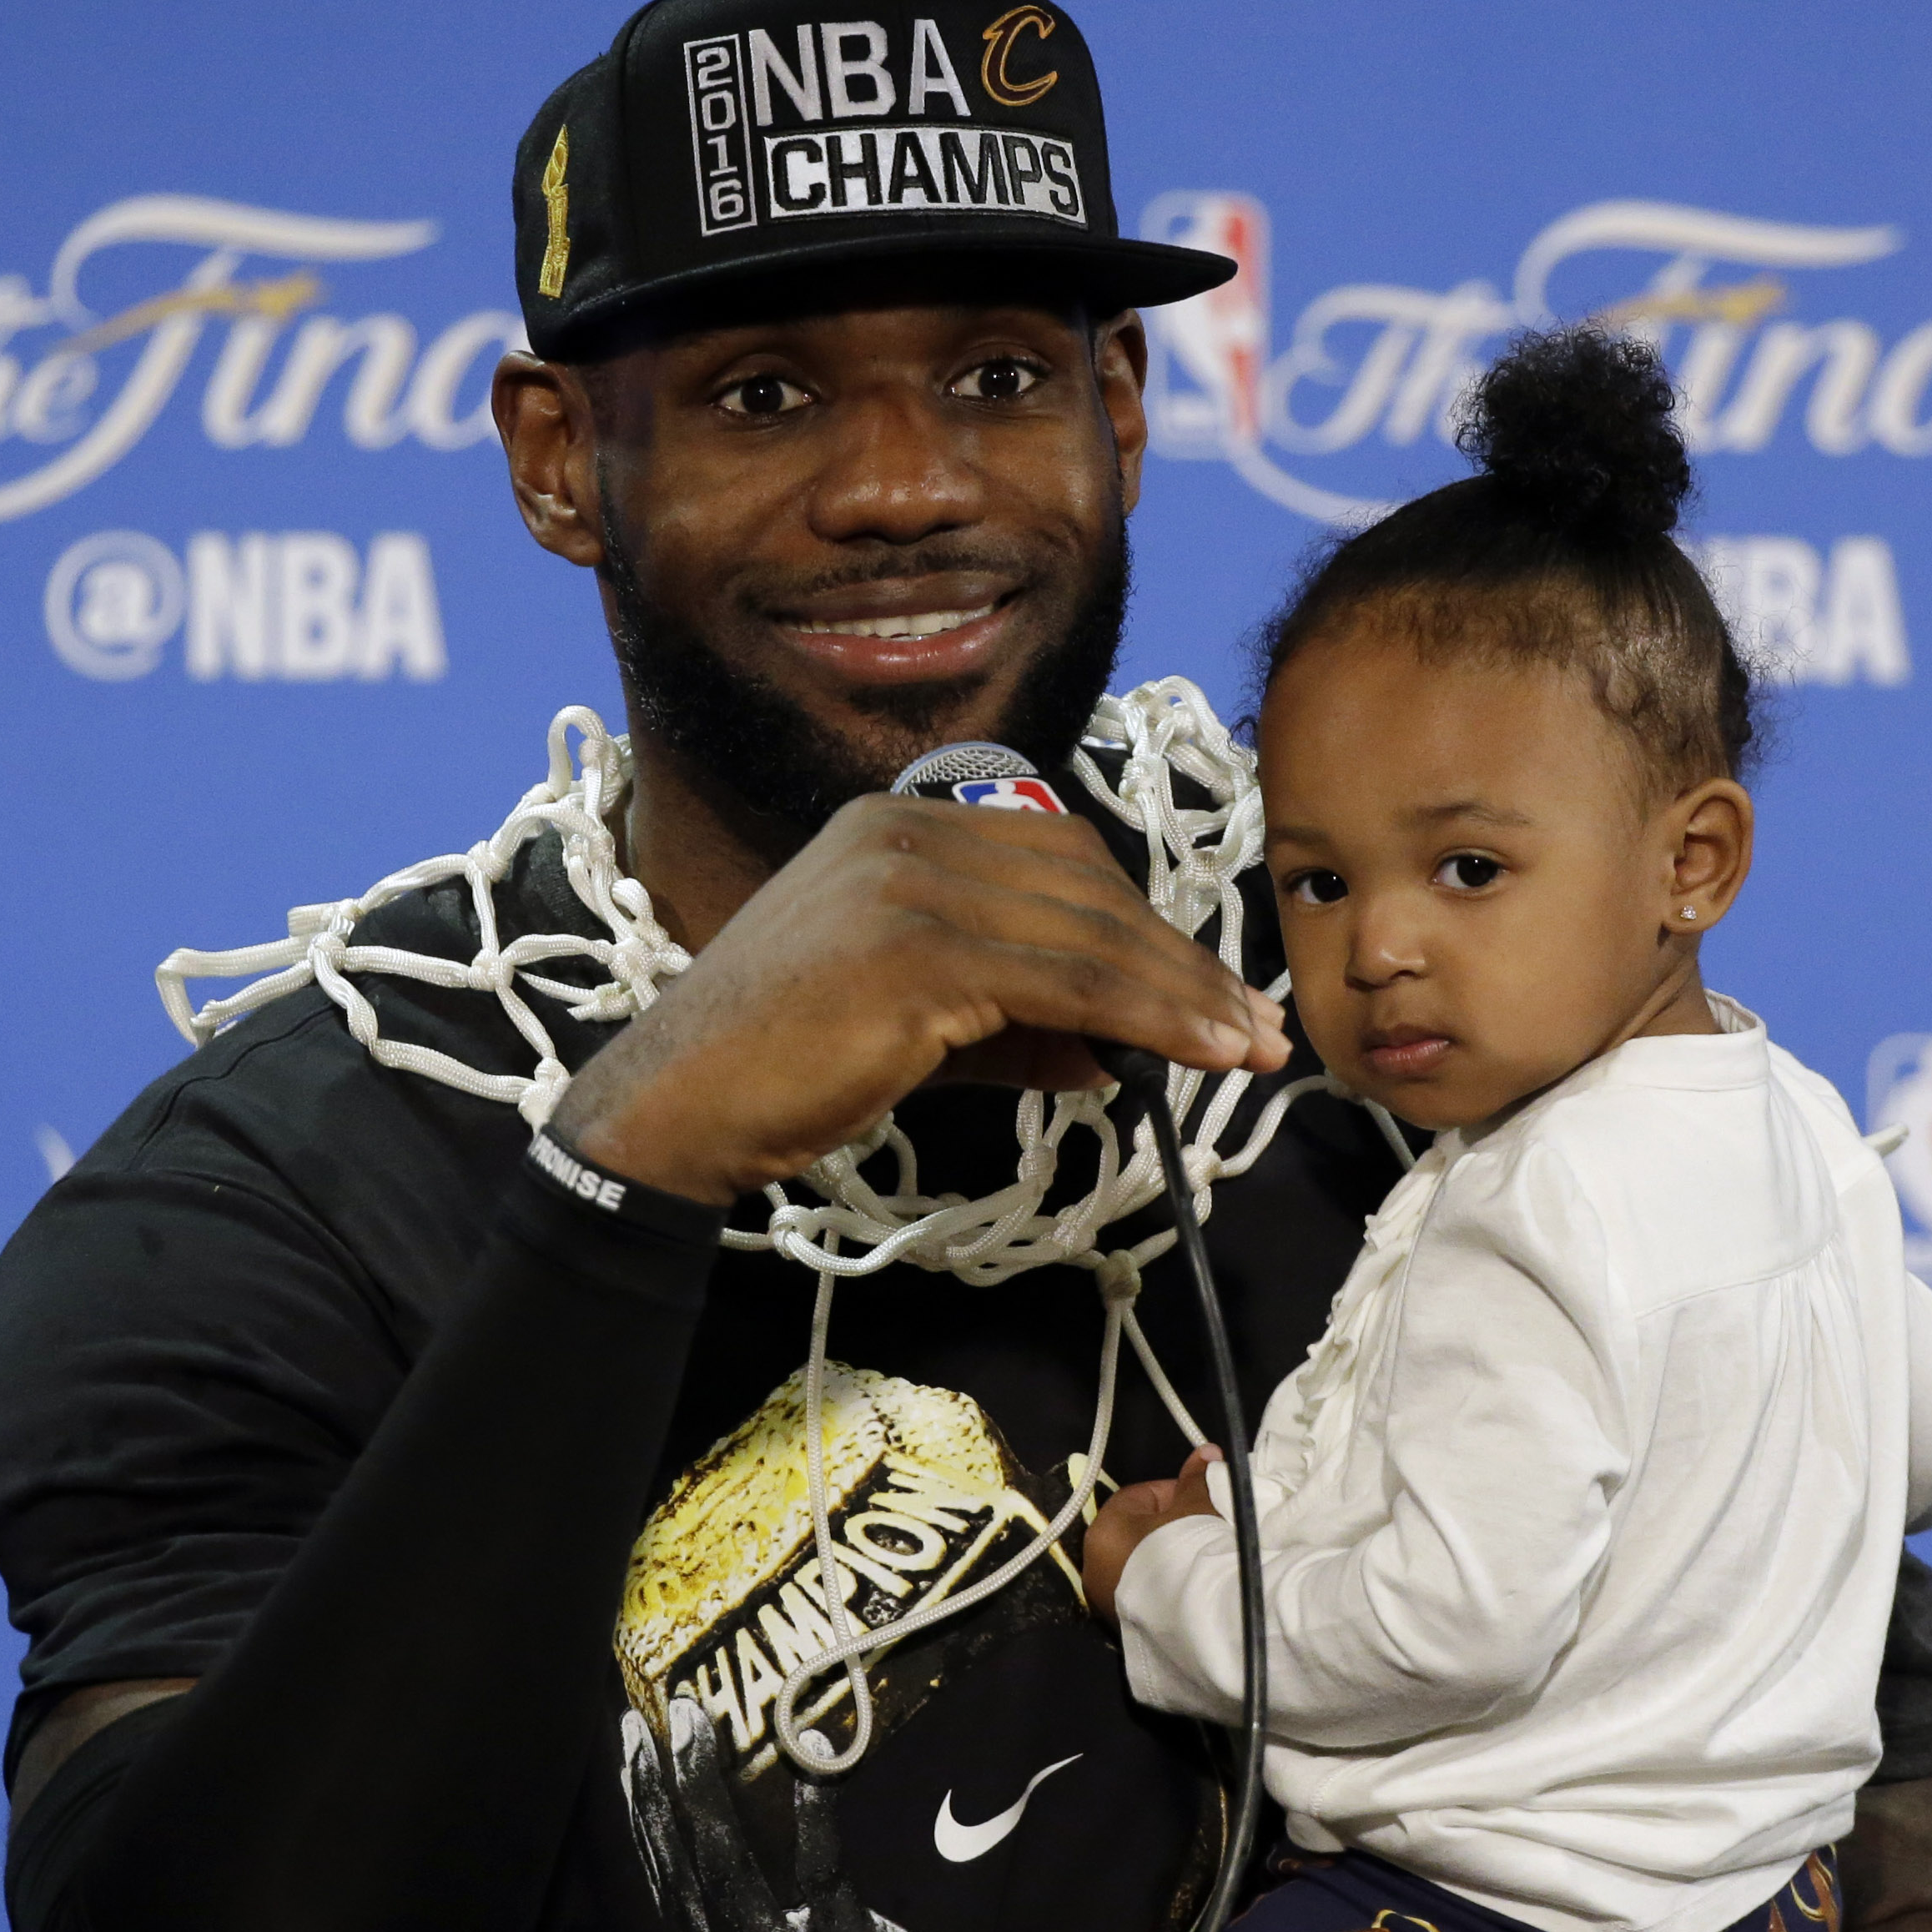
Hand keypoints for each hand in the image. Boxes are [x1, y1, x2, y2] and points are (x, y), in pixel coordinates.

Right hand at [554, 797, 1288, 1202]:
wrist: (676, 1109)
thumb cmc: (786, 1070)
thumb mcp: (924, 1030)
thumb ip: (1018, 1022)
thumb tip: (1117, 1050)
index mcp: (903, 822)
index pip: (1064, 859)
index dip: (1148, 926)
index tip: (1215, 991)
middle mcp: (908, 828)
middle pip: (1090, 887)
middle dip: (1181, 960)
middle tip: (1255, 1025)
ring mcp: (910, 879)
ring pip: (1091, 933)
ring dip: (1183, 995)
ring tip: (1247, 1049)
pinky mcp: (917, 948)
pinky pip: (1068, 980)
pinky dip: (1147, 1017)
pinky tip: (1197, 1054)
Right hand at [616, 1695, 968, 1931]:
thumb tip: (728, 1876)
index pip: (665, 1896)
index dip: (639, 1827)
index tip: (625, 1759)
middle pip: (684, 1879)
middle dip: (656, 1798)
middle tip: (644, 1723)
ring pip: (733, 1877)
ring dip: (705, 1797)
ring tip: (694, 1726)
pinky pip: (826, 1881)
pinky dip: (814, 1820)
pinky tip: (810, 1765)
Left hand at [1082, 1445, 1220, 1622]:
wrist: (1194, 1622)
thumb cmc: (1188, 1553)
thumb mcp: (1196, 1508)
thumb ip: (1197, 1479)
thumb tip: (1206, 1451)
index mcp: (1104, 1528)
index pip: (1139, 1495)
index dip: (1176, 1493)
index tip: (1203, 1501)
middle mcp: (1094, 1563)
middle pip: (1138, 1530)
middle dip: (1171, 1526)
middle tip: (1205, 1528)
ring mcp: (1105, 1599)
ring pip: (1140, 1562)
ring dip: (1167, 1556)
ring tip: (1201, 1558)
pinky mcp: (1122, 1625)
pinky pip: (1144, 1591)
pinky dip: (1164, 1584)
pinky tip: (1190, 1585)